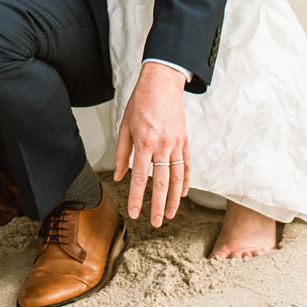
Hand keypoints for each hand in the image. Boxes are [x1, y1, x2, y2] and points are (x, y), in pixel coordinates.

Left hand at [112, 61, 190, 226]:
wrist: (162, 83)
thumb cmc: (140, 103)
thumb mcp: (124, 126)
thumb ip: (122, 154)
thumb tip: (119, 176)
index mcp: (144, 142)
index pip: (139, 177)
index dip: (136, 198)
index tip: (135, 214)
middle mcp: (162, 145)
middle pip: (161, 183)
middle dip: (158, 205)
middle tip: (156, 223)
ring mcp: (176, 143)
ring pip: (177, 177)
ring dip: (174, 198)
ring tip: (170, 214)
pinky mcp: (185, 140)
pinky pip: (187, 165)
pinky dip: (186, 181)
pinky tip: (182, 194)